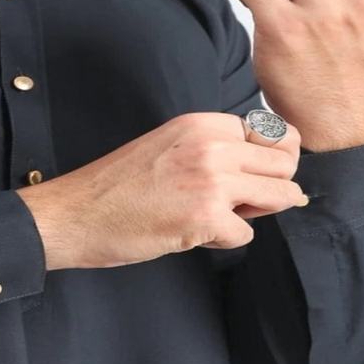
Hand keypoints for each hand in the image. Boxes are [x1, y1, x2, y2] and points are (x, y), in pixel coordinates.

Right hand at [15, 111, 306, 270]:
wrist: (78, 211)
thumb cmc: (120, 185)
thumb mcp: (170, 145)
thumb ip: (214, 147)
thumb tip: (274, 164)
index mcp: (199, 122)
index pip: (272, 131)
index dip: (268, 159)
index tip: (250, 175)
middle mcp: (209, 143)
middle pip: (285, 162)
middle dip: (272, 187)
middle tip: (239, 202)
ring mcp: (210, 178)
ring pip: (282, 194)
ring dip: (256, 213)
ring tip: (217, 216)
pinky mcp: (206, 216)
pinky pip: (248, 233)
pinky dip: (225, 240)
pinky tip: (192, 233)